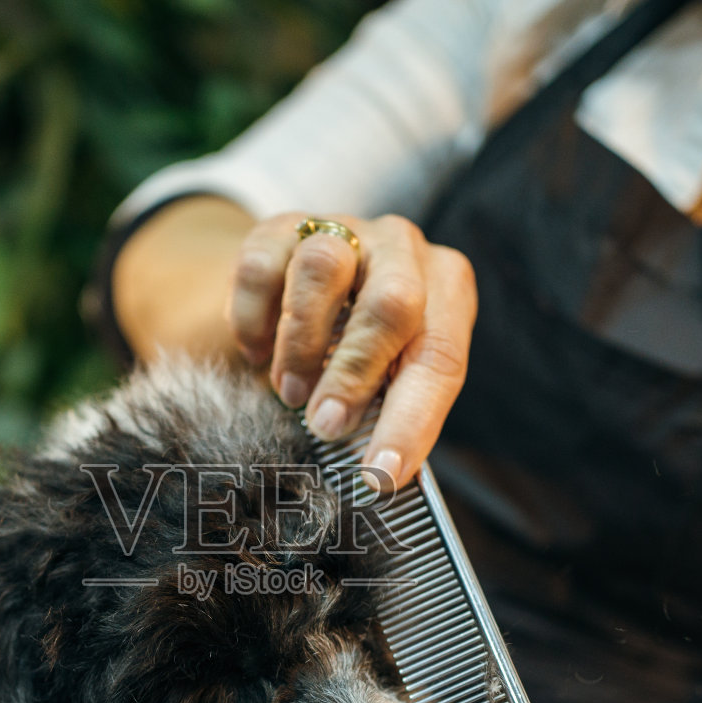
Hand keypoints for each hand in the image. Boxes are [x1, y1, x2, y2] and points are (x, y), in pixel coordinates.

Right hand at [228, 212, 476, 488]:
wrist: (305, 284)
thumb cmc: (363, 346)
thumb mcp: (392, 374)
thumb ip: (392, 410)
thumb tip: (380, 476)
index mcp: (448, 289)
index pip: (441, 358)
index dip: (411, 421)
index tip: (380, 473)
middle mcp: (404, 250)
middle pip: (392, 303)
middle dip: (354, 374)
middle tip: (325, 425)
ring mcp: (344, 231)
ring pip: (323, 270)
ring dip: (300, 344)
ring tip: (288, 391)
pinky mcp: (283, 227)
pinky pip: (262, 266)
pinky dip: (253, 318)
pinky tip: (255, 350)